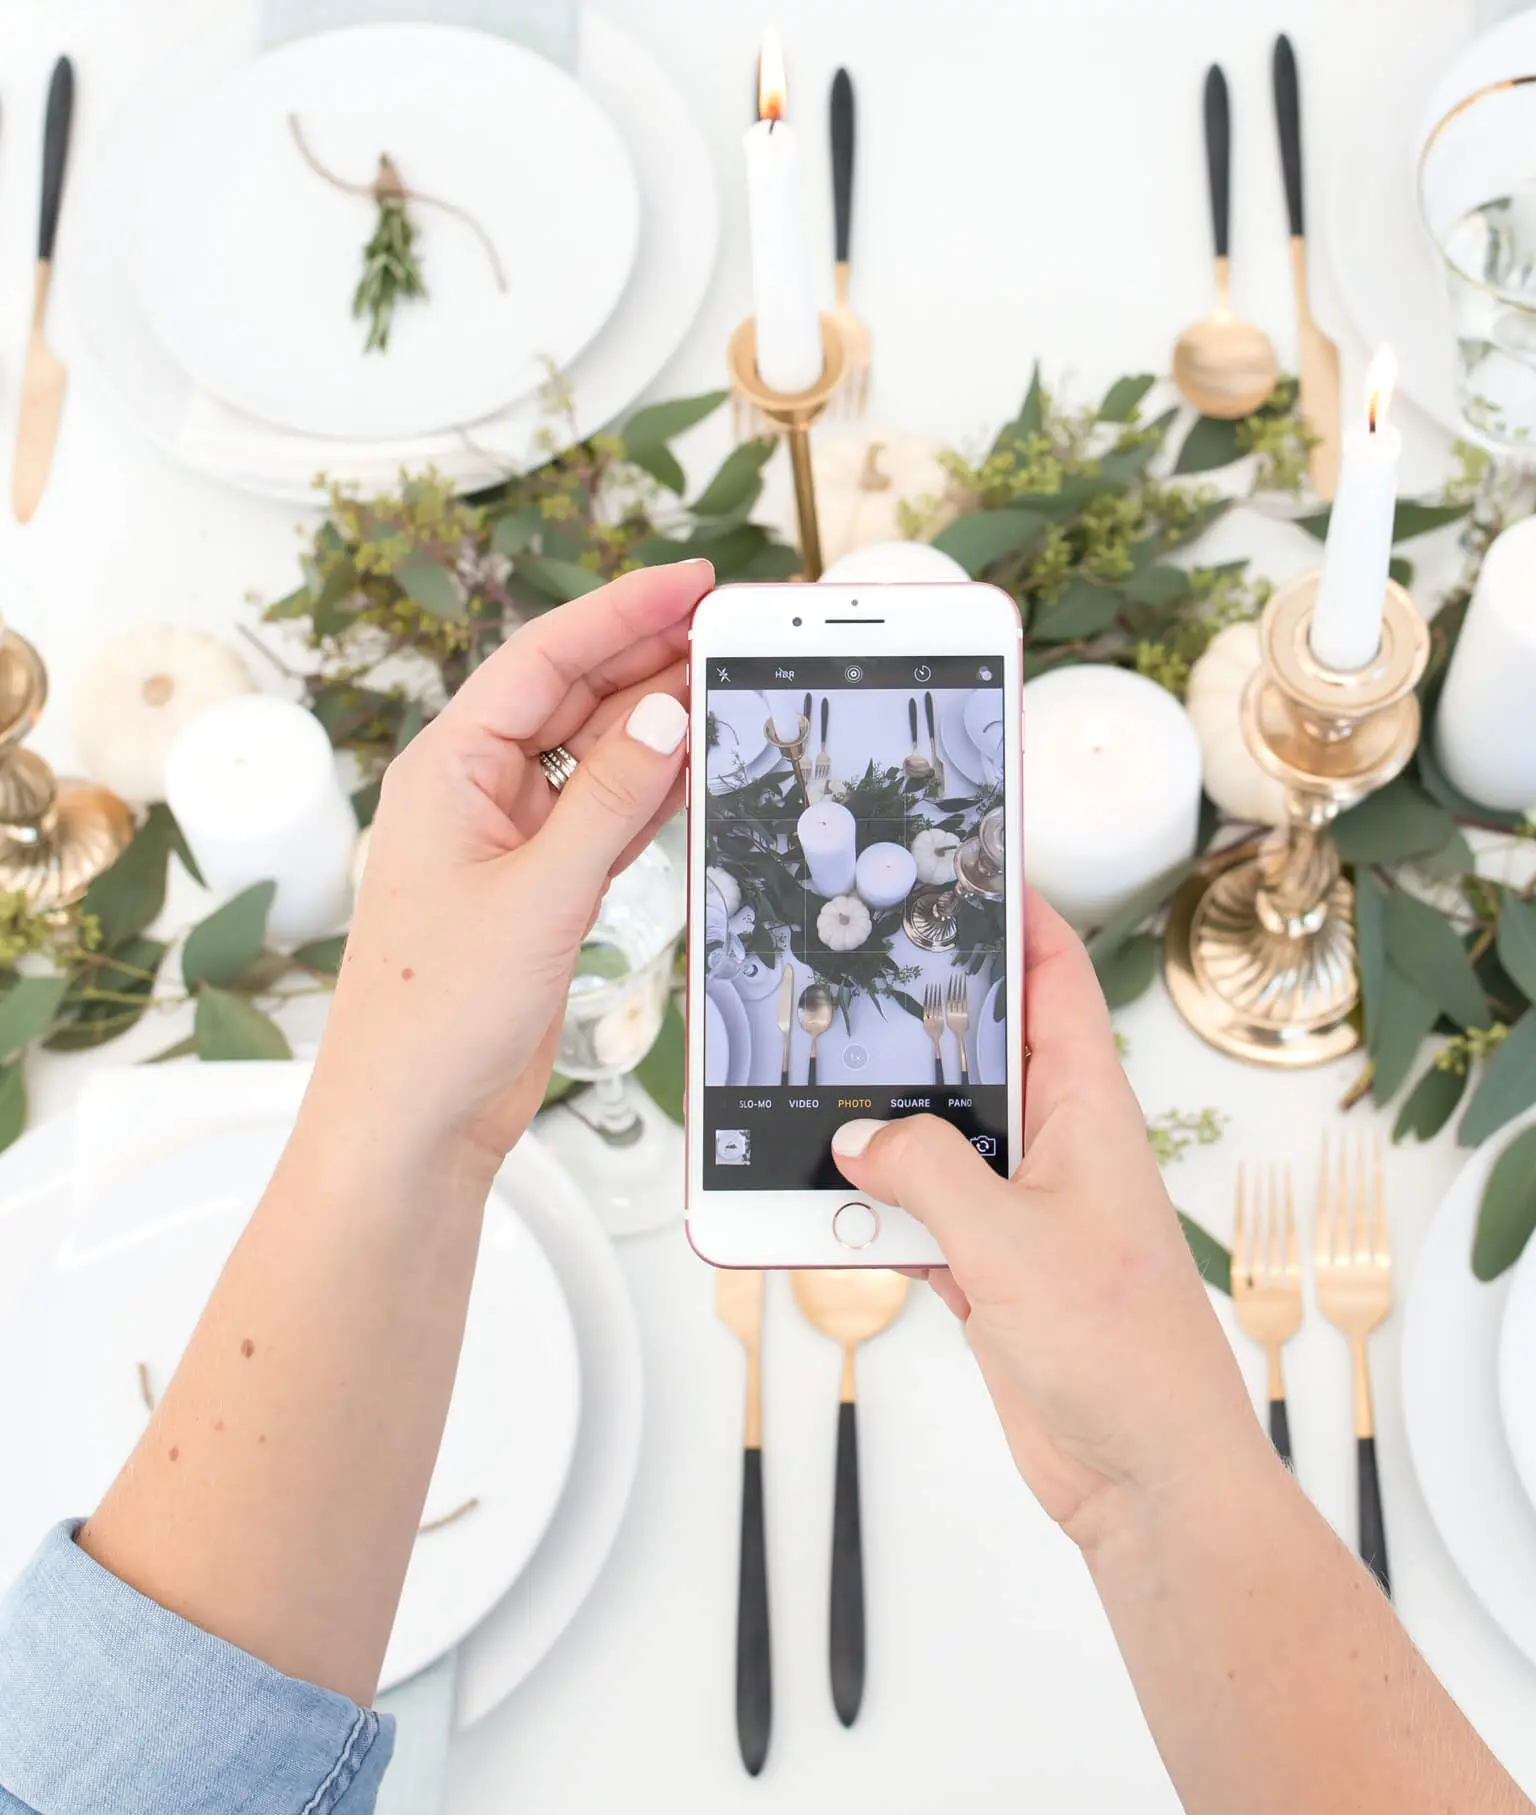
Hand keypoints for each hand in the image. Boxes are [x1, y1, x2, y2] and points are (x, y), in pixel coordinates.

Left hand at [307, 559, 710, 1169]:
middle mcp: (478, 792)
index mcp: (448, 769)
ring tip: (729, 678)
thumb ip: (610, 803)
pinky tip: (700, 764)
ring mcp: (513, 842)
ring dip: (659, 722)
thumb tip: (667, 716)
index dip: (620, 611)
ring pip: (598, 757)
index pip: (543, 659)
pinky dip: (655, 792)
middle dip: (648, 656)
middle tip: (730, 624)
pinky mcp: (543, 890)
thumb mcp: (537, 895)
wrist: (415, 1119)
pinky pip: (609, 817)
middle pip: (574, 698)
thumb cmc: (435, 1014)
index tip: (690, 582)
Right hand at [831, 891, 1254, 1549]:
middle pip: (983, 1046)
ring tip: (808, 1078)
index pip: (1054, 976)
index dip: (1016, 911)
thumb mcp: (1013, 1242)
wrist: (1143, 1473)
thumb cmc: (1122, 1352)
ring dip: (884, 1119)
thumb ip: (928, 1174)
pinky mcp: (992, 1266)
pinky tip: (824, 1198)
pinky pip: (921, 1210)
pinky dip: (875, 1205)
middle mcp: (1057, 1144)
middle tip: (850, 960)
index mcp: (1090, 1108)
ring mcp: (1023, 1206)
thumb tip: (860, 1136)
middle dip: (923, 1009)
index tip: (963, 857)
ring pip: (942, 1131)